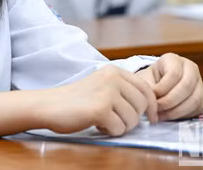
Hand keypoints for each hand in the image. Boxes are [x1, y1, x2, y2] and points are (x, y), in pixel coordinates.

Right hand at [40, 65, 157, 136]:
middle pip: (142, 106)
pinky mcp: (100, 109)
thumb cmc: (75, 99)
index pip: (146, 89)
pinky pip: (119, 129)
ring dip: (120, 126)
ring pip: (132, 120)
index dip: (152, 107)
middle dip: (133, 119)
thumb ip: (122, 90)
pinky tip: (97, 124)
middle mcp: (113, 78)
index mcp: (114, 71)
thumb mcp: (102, 85)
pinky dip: (110, 131)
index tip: (151, 118)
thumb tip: (149, 107)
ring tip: (103, 120)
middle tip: (116, 120)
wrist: (50, 105)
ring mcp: (107, 93)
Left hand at [137, 53, 202, 120]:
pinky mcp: (201, 99)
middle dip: (170, 101)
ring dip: (175, 111)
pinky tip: (168, 116)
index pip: (174, 73)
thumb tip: (152, 105)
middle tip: (156, 109)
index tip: (152, 96)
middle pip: (186, 86)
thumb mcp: (144, 79)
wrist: (156, 86)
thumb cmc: (149, 80)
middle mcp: (190, 69)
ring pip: (194, 99)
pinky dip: (181, 116)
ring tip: (160, 115)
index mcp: (173, 60)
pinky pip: (196, 109)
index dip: (163, 88)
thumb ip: (147, 89)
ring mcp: (198, 84)